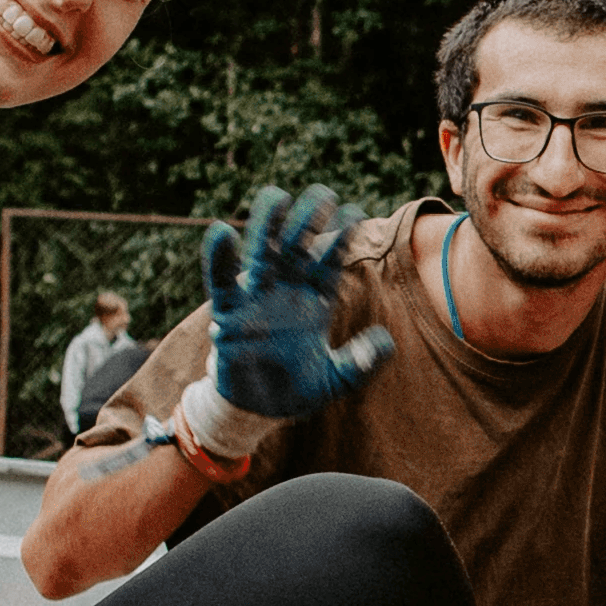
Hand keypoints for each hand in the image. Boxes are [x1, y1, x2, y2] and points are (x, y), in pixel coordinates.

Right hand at [204, 186, 396, 420]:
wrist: (257, 410)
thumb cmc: (297, 389)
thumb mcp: (337, 381)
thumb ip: (361, 364)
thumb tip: (386, 342)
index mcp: (315, 299)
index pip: (330, 260)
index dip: (341, 237)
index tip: (354, 212)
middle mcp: (286, 289)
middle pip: (297, 245)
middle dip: (309, 220)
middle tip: (323, 194)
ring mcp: (256, 297)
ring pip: (261, 252)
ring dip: (267, 225)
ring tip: (274, 196)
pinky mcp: (228, 312)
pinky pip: (221, 281)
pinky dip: (219, 258)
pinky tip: (220, 232)